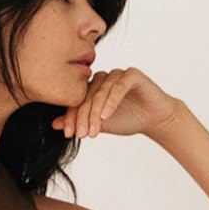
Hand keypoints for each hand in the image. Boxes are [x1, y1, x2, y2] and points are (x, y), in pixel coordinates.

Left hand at [50, 66, 180, 138]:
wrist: (153, 120)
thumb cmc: (127, 120)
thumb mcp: (99, 124)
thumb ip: (80, 122)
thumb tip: (55, 124)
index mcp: (93, 88)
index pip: (77, 100)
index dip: (71, 117)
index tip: (68, 134)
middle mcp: (103, 78)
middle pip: (86, 96)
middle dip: (82, 117)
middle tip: (80, 134)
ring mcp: (117, 74)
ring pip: (100, 92)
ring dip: (94, 113)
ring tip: (92, 131)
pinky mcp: (132, 75)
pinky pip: (118, 87)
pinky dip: (110, 102)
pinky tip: (105, 117)